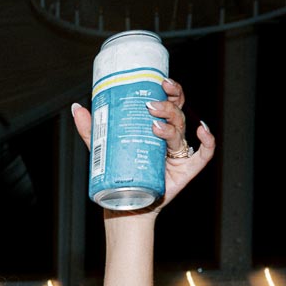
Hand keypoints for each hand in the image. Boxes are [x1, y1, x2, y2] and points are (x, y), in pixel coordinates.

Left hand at [71, 77, 215, 213]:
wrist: (124, 204)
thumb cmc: (120, 174)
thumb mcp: (103, 149)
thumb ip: (92, 130)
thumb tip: (77, 108)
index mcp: (156, 128)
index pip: (170, 102)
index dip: (171, 89)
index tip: (161, 81)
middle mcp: (170, 138)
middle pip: (177, 113)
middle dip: (167, 106)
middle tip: (151, 106)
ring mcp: (179, 154)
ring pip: (182, 131)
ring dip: (172, 125)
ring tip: (155, 127)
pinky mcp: (186, 170)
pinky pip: (204, 155)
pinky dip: (208, 142)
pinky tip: (201, 131)